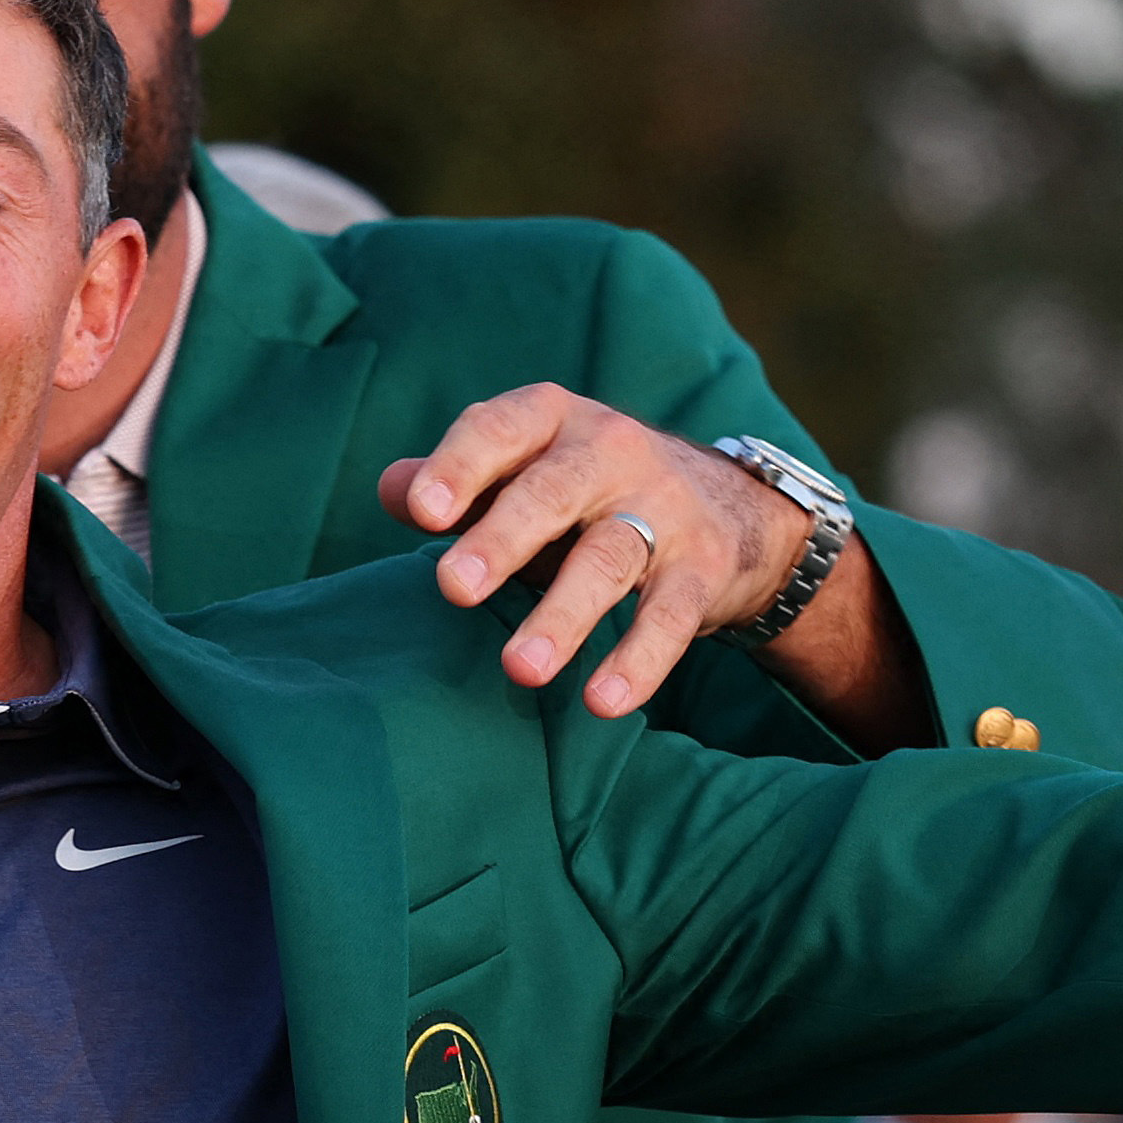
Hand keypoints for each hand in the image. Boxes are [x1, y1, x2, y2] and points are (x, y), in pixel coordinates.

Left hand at [382, 388, 796, 711]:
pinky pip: (668, 616)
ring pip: (609, 559)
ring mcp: (662, 507)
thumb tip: (394, 489)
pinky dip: (638, 661)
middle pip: (553, 492)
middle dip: (503, 539)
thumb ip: (459, 484)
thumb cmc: (586, 493)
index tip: (424, 511)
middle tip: (456, 589)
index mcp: (552, 420)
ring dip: (563, 616)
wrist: (729, 507)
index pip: (500, 430)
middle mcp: (610, 451)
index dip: (461, 466)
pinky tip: (602, 701)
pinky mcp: (701, 567)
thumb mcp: (524, 473)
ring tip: (520, 669)